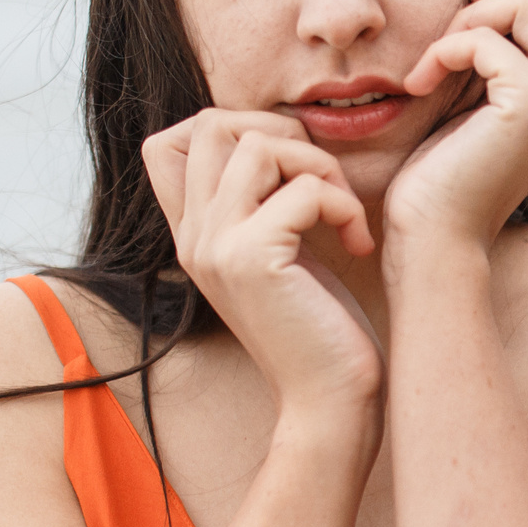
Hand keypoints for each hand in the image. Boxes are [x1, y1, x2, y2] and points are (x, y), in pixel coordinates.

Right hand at [142, 110, 383, 416]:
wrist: (328, 401)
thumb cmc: (320, 328)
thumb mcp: (281, 254)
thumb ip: (261, 203)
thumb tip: (280, 136)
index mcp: (194, 234)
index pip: (170, 140)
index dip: (236, 128)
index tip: (291, 167)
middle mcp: (193, 237)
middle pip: (209, 124)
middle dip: (283, 133)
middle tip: (324, 182)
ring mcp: (215, 246)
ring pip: (259, 146)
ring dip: (320, 167)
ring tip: (343, 214)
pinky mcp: (252, 260)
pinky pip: (305, 190)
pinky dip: (343, 206)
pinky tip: (357, 244)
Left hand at [385, 0, 527, 252]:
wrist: (435, 239)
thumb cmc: (444, 174)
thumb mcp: (483, 98)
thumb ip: (506, 51)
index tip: (485, 15)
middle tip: (469, 10)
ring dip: (472, 16)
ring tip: (438, 58)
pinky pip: (488, 38)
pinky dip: (444, 48)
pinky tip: (420, 83)